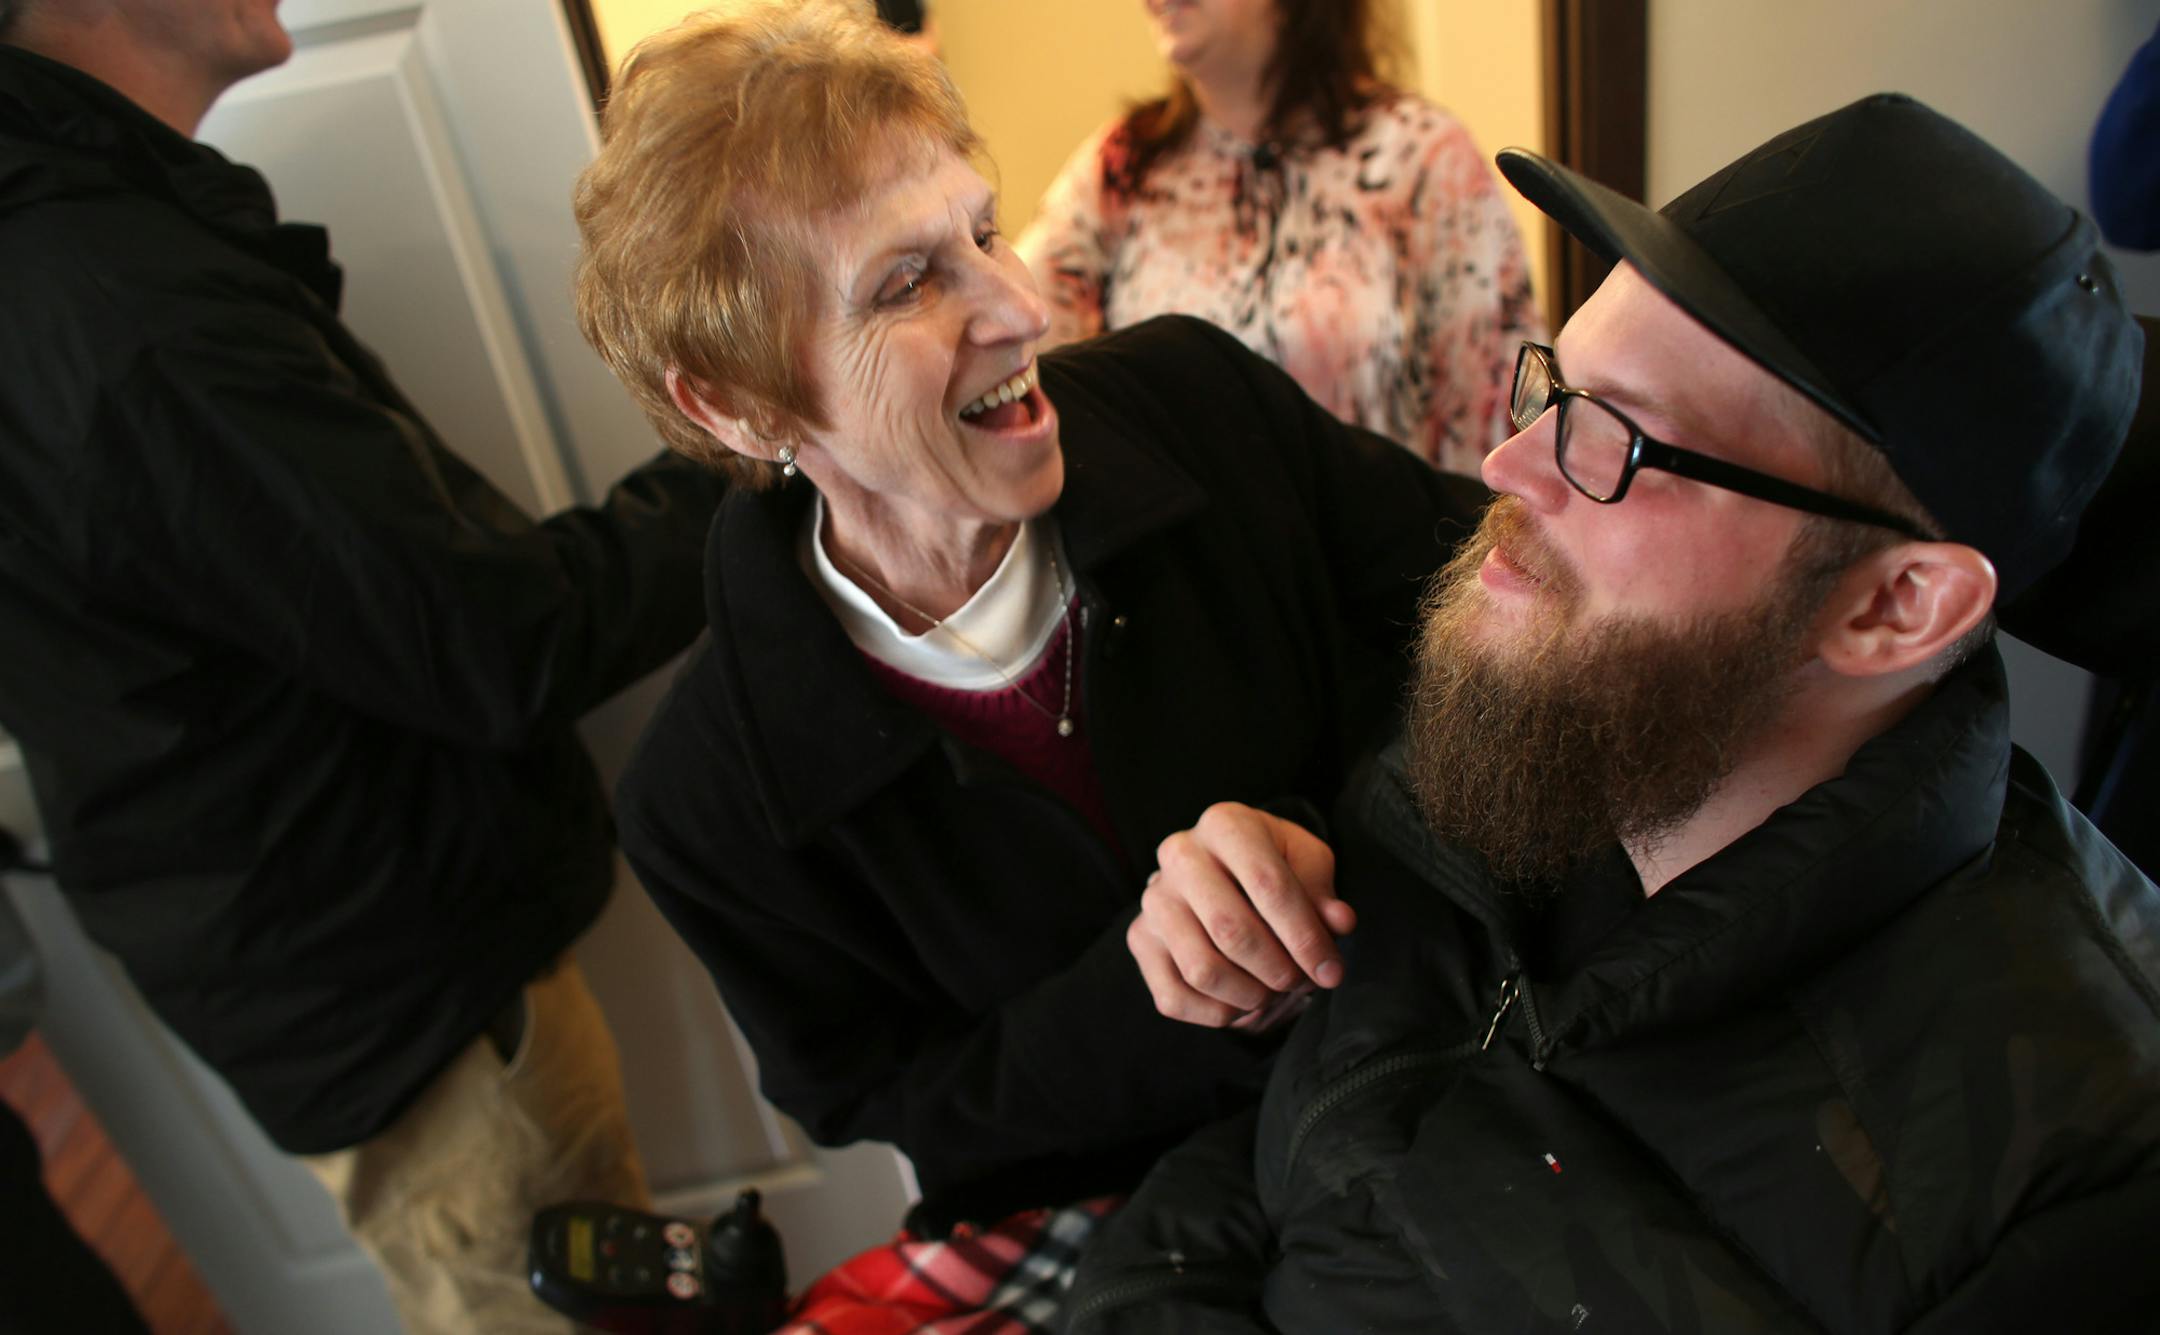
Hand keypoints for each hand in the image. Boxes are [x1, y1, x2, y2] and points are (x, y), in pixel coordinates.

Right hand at [1128, 802, 1354, 1027]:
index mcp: (1224, 825)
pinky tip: (1241, 1001)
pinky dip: (1217, 1012)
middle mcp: (1179, 856)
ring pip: (1202, 970)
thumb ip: (1322, 893)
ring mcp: (1154, 899)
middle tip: (1301, 982)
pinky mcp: (1140, 939)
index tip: (1330, 971)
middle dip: (1278, 970)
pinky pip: (1174, 997)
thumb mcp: (1305, 863)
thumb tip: (1338, 923)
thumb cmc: (1270, 863)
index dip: (1305, 937)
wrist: (1218, 868)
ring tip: (1273, 991)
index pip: (1268, 886)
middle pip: (1231, 931)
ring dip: (1250, 995)